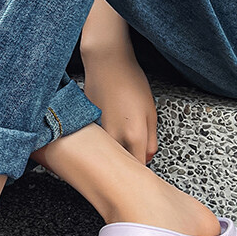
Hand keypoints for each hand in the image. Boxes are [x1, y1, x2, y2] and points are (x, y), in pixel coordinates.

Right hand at [83, 50, 158, 164]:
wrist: (106, 64)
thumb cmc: (131, 82)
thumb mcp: (151, 112)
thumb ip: (150, 140)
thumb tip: (146, 158)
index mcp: (134, 136)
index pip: (138, 167)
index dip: (141, 171)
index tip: (141, 170)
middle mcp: (114, 138)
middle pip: (120, 164)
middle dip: (125, 165)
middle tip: (129, 157)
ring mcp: (98, 133)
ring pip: (106, 154)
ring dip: (111, 154)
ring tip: (115, 142)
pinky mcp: (86, 126)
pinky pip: (95, 142)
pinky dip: (99, 142)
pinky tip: (103, 130)